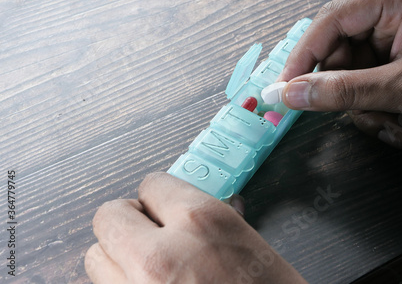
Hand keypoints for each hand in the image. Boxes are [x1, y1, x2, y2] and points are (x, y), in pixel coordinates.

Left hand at [85, 172, 306, 283]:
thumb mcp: (251, 248)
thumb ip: (211, 223)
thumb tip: (184, 212)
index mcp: (202, 223)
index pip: (153, 185)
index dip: (160, 197)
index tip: (165, 207)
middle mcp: (161, 255)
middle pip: (110, 216)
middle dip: (129, 222)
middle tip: (151, 235)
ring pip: (97, 257)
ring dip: (118, 258)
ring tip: (150, 270)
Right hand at [279, 0, 401, 147]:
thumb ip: (343, 91)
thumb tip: (293, 93)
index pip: (332, 20)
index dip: (304, 56)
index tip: (285, 87)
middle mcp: (390, 6)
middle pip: (337, 50)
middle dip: (347, 92)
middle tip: (361, 116)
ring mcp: (388, 30)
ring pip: (346, 72)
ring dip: (364, 107)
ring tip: (394, 126)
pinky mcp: (388, 51)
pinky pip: (360, 80)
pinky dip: (373, 108)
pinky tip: (400, 123)